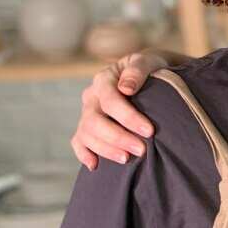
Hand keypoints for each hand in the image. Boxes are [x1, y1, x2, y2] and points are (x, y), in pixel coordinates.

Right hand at [71, 51, 167, 169]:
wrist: (148, 74)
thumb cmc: (150, 69)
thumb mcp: (148, 62)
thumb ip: (137, 71)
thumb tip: (126, 88)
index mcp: (104, 80)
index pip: (110, 101)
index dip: (128, 118)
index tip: (149, 131)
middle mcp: (92, 97)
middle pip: (94, 121)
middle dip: (118, 138)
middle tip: (141, 150)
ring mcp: (87, 113)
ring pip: (86, 134)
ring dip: (106, 149)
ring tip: (127, 159)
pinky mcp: (88, 127)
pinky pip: (78, 142)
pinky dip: (84, 154)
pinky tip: (95, 165)